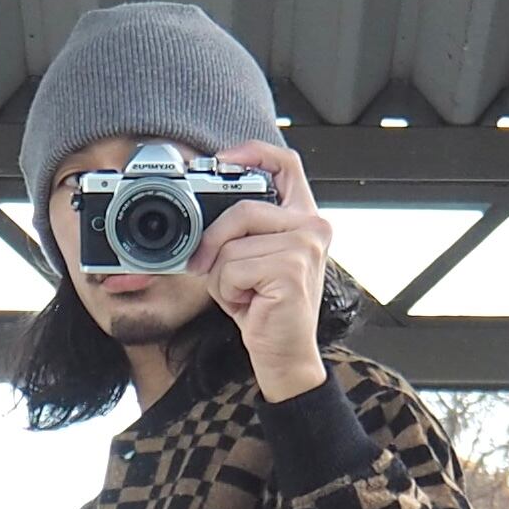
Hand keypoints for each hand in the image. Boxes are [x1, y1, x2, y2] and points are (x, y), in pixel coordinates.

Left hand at [186, 138, 330, 397]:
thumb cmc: (265, 309)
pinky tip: (249, 305)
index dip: (252, 153)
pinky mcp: (291, 270)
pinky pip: (233, 268)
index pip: (285, 164)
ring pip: (232, 245)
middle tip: (204, 265)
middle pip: (242, 209)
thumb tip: (196, 217)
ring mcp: (305, 246)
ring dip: (222, 276)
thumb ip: (236, 231)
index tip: (221, 161)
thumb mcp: (248, 260)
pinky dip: (227, 291)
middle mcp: (312, 227)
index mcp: (304, 219)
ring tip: (244, 294)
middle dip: (213, 240)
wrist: (284, 355)